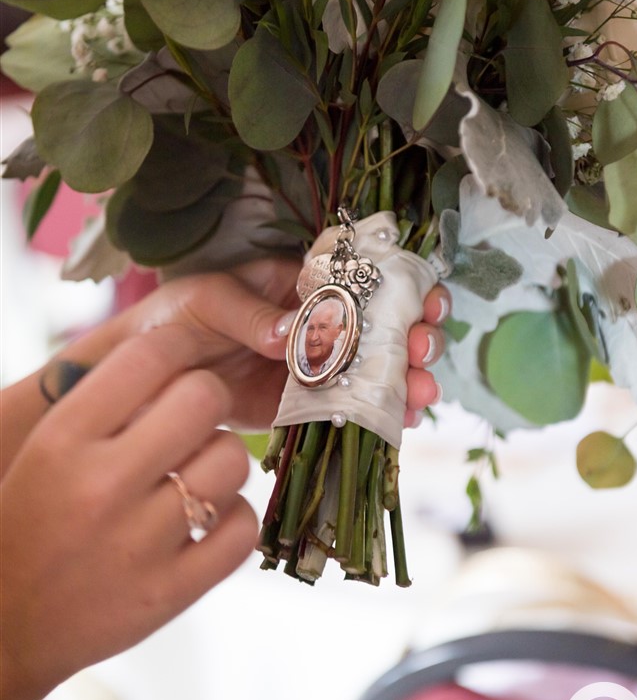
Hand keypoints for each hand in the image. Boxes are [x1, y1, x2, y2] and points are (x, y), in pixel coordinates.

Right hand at [0, 326, 256, 699]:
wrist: (5, 625)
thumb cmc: (32, 522)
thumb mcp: (48, 450)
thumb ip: (106, 404)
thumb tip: (178, 356)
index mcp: (63, 439)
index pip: (149, 356)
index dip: (181, 346)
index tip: (187, 358)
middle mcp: (101, 485)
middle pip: (204, 398)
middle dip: (209, 400)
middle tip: (196, 420)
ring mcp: (139, 543)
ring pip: (232, 460)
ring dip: (222, 461)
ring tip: (197, 476)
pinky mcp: (170, 592)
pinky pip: (242, 528)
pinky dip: (234, 520)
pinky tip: (207, 522)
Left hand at [115, 258, 449, 430]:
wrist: (148, 373)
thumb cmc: (174, 318)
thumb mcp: (206, 301)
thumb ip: (249, 314)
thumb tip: (288, 334)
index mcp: (301, 284)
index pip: (363, 278)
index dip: (403, 287)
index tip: (425, 303)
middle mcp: (319, 324)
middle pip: (383, 325)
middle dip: (414, 335)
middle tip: (422, 350)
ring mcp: (315, 367)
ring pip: (375, 370)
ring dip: (407, 379)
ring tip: (422, 393)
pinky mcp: (303, 407)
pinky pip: (349, 409)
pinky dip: (380, 414)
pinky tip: (402, 420)